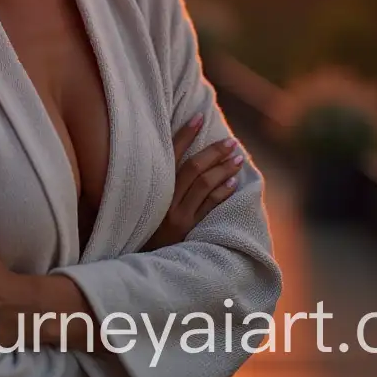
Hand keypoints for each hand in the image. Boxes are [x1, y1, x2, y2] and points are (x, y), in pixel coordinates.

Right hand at [144, 114, 243, 249]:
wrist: (137, 259)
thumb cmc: (137, 225)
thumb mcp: (141, 200)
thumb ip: (153, 179)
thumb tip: (171, 154)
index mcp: (152, 186)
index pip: (173, 154)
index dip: (186, 134)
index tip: (199, 117)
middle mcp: (165, 199)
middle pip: (194, 168)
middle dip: (214, 152)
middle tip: (231, 141)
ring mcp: (178, 215)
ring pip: (205, 185)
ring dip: (223, 169)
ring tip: (238, 158)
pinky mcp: (188, 230)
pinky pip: (209, 207)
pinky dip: (222, 192)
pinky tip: (234, 182)